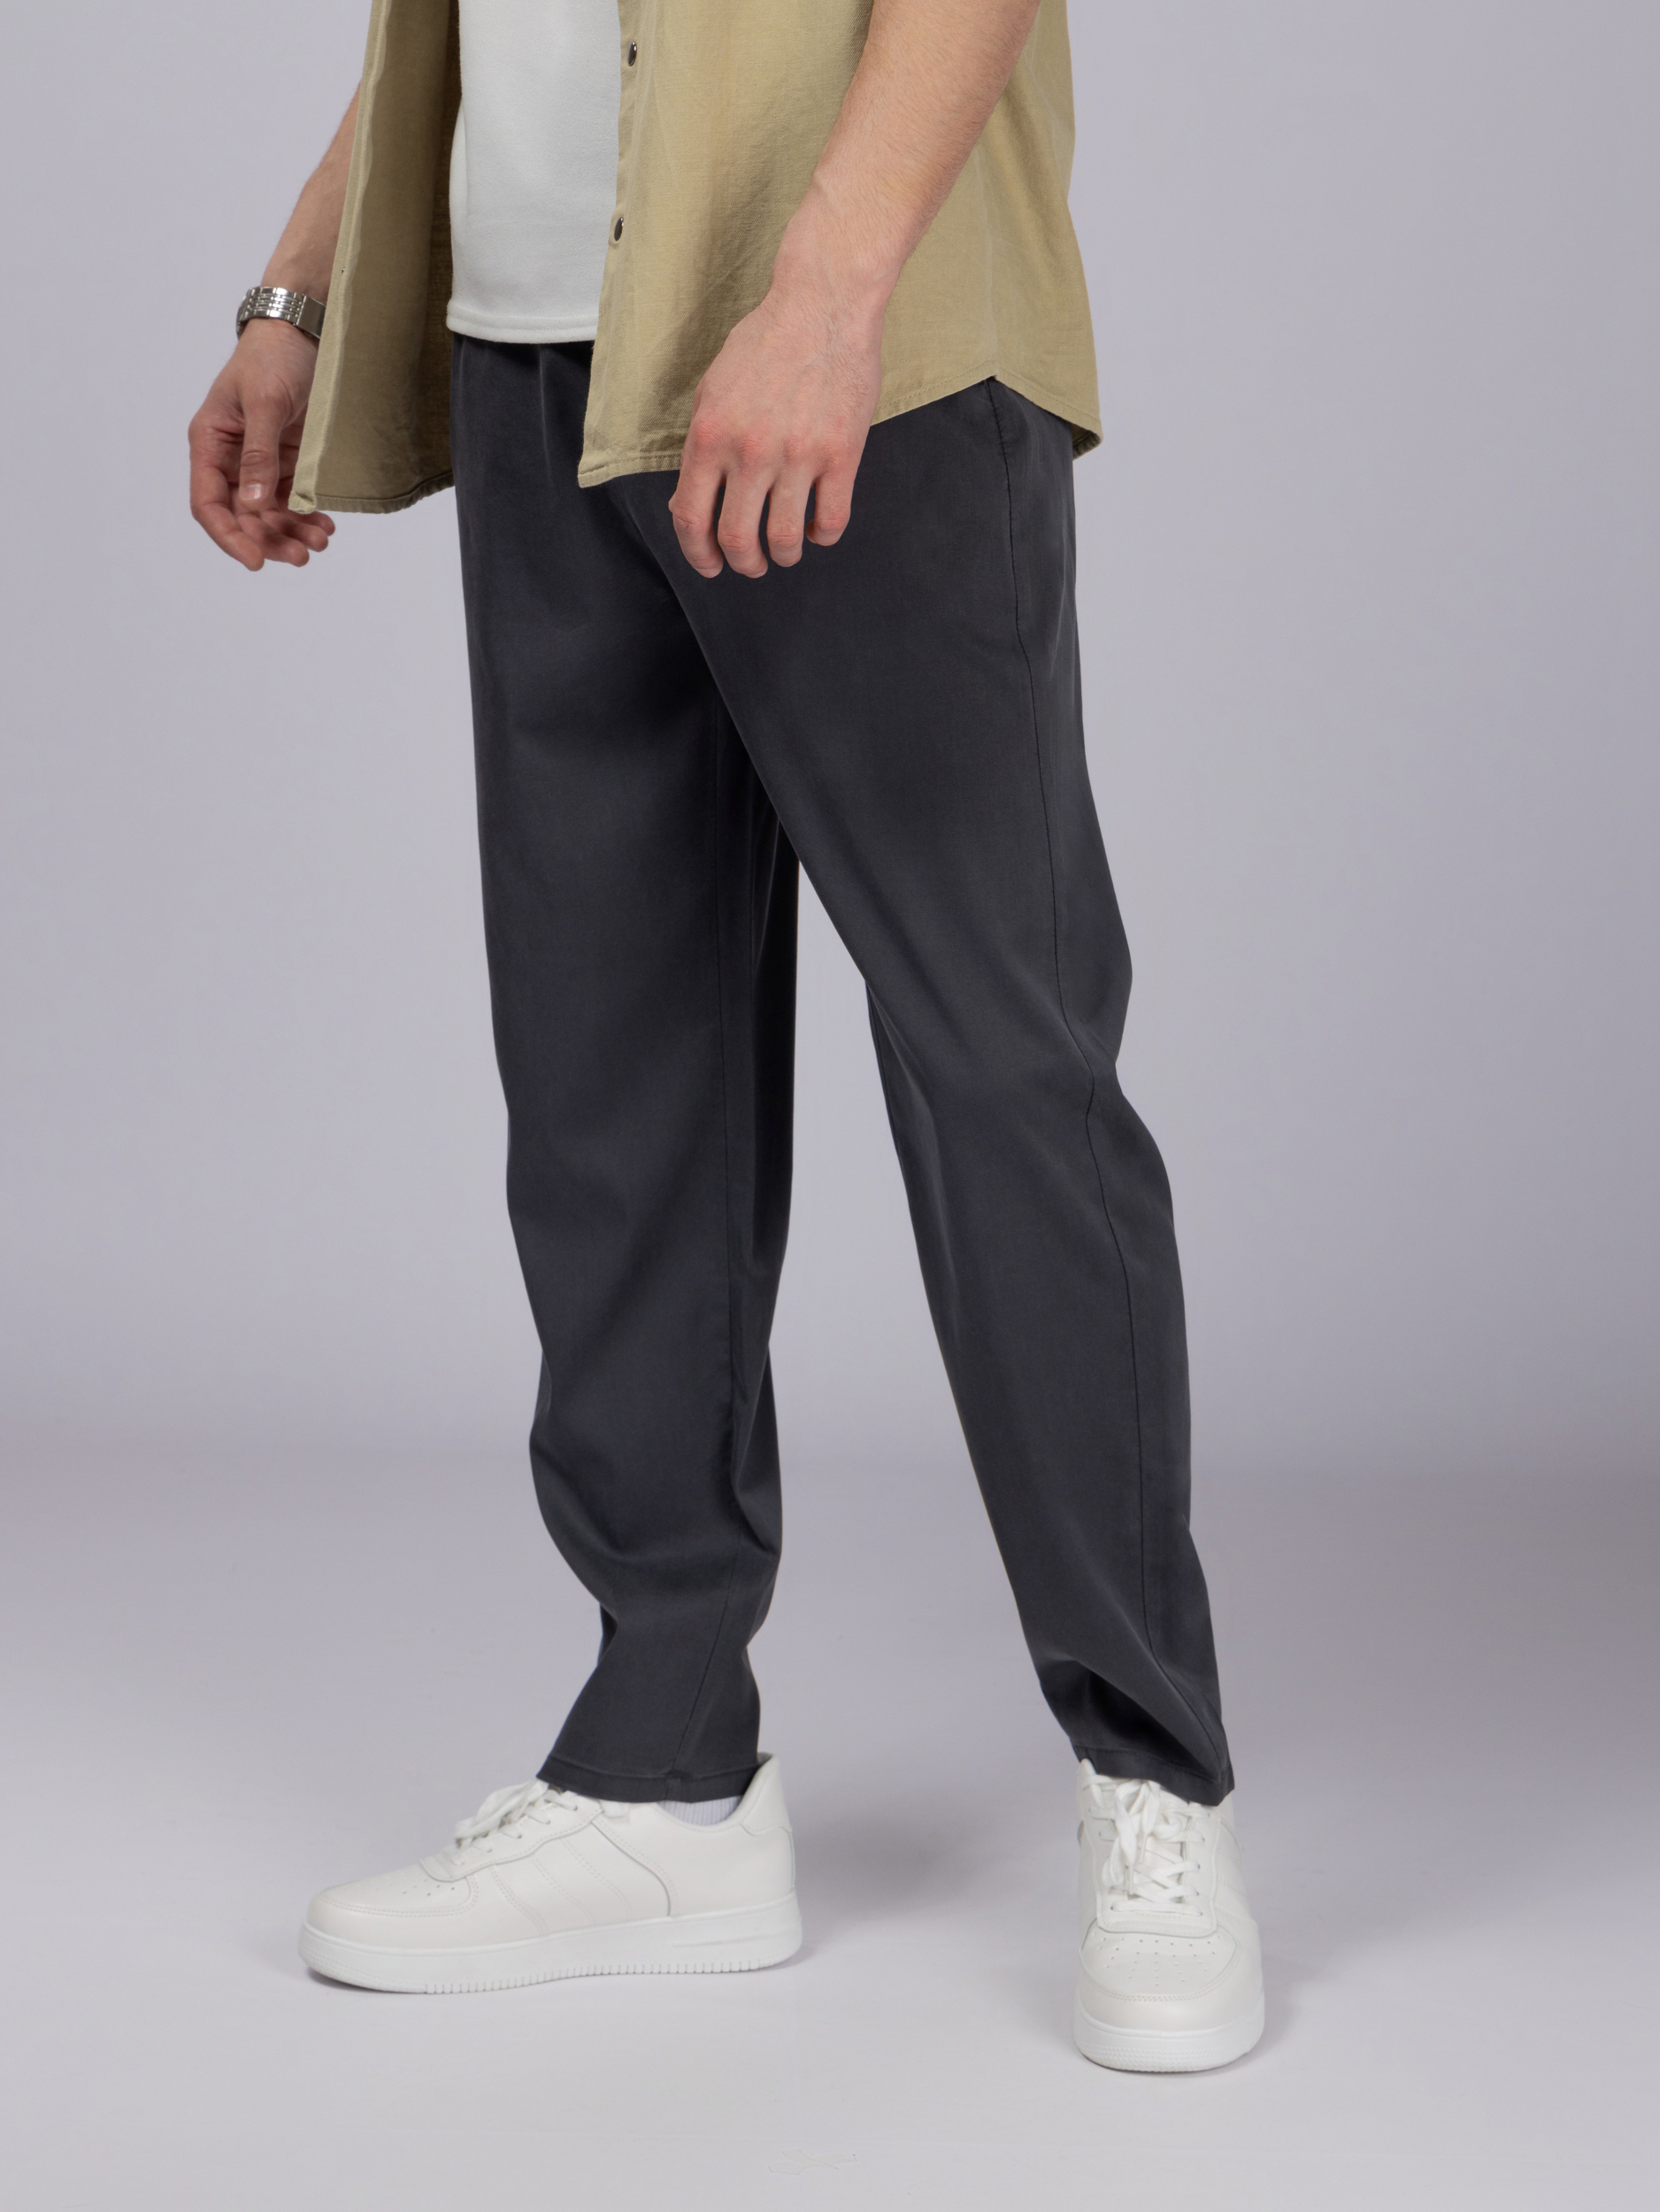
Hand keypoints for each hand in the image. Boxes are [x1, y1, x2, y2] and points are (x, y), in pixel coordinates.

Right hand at [188, 320, 334, 571]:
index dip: (229, 536)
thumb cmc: (274, 356)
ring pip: (270, 514)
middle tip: (302, 556)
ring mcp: (260, 462)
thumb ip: (259, 454)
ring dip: (292, 533)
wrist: (305, 329)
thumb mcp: (265, 403)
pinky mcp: (288, 461)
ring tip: (321, 541)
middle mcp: (232, 459)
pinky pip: (292, 500)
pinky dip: (307, 516)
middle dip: (270, 540)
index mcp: (211, 444)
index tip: (255, 560)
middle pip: (243, 517)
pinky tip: (325, 524)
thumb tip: (254, 505)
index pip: (209, 504)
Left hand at [668, 256, 886, 579]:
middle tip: (752, 564)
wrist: (822, 305)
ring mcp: (798, 455)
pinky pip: (830, 520)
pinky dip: (822, 537)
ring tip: (786, 549)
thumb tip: (689, 505)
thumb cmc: (765, 343)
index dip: (697, 554)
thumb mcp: (713, 390)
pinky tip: (817, 530)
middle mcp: (751, 451)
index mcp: (710, 436)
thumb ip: (700, 449)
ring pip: (785, 538)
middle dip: (743, 563)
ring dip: (784, 555)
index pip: (692, 518)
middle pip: (738, 539)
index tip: (709, 565)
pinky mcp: (841, 454)